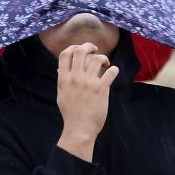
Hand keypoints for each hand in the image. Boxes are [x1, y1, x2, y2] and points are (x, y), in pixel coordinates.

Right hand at [54, 42, 117, 160]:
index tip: (81, 50)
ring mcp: (88, 83)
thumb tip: (60, 69)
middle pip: (80, 51)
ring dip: (103, 58)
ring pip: (96, 59)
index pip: (65, 54)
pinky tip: (113, 72)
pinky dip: (114, 69)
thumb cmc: (71, 113)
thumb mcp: (61, 95)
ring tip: (105, 64)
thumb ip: (62, 80)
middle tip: (95, 50)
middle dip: (89, 46)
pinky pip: (110, 72)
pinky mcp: (101, 89)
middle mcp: (75, 78)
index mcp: (64, 79)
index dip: (73, 47)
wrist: (80, 128)